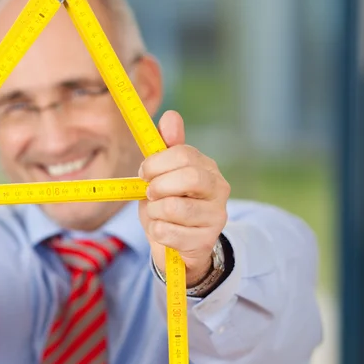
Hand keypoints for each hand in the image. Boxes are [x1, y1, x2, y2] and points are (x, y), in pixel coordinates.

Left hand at [138, 111, 229, 286]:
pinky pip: (168, 232)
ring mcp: (216, 217)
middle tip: (150, 194)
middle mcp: (218, 189)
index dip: (156, 163)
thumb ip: (165, 148)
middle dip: (158, 186)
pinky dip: (157, 232)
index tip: (144, 173)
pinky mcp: (205, 241)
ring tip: (158, 215)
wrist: (178, 247)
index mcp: (207, 168)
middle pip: (188, 177)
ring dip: (155, 212)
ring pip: (174, 207)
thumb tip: (171, 116)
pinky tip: (164, 233)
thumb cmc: (168, 205)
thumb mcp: (163, 175)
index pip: (184, 153)